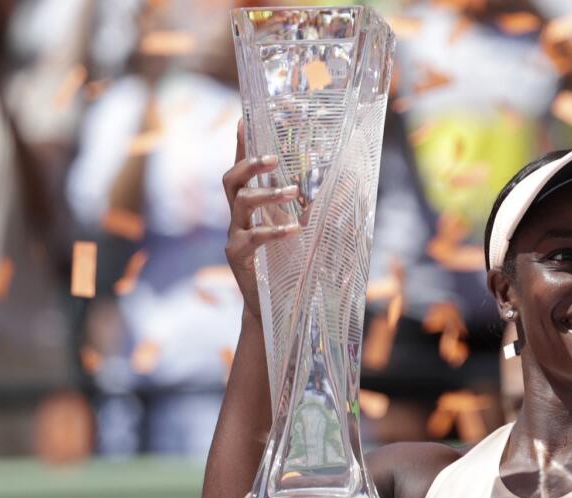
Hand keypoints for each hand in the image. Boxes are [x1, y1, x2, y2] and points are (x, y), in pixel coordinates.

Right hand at [222, 120, 300, 320]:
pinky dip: (274, 230)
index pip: (243, 169)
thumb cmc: (287, 264)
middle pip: (231, 179)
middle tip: (275, 159)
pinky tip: (294, 230)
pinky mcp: (238, 256)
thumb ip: (307, 207)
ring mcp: (234, 235)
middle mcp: (237, 217)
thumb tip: (340, 182)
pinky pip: (252, 236)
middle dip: (250, 164)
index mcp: (250, 207)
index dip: (242, 144)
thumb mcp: (298, 229)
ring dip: (268, 194)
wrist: (273, 305)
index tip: (244, 117)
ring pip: (240, 202)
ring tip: (294, 192)